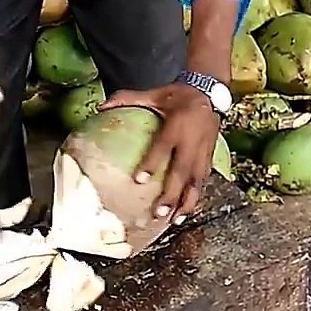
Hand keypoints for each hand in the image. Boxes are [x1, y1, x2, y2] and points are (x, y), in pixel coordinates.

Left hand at [99, 82, 219, 222]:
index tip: (139, 180)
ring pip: (196, 181)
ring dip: (186, 201)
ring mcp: (203, 151)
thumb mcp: (154, 94)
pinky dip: (196, 196)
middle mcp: (191, 141)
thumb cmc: (178, 95)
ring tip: (175, 219)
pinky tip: (187, 209)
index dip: (152, 163)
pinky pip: (203, 179)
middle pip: (182, 172)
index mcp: (176, 126)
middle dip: (171, 194)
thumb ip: (127, 98)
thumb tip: (100, 106)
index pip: (163, 146)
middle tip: (159, 212)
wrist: (209, 91)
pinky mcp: (209, 156)